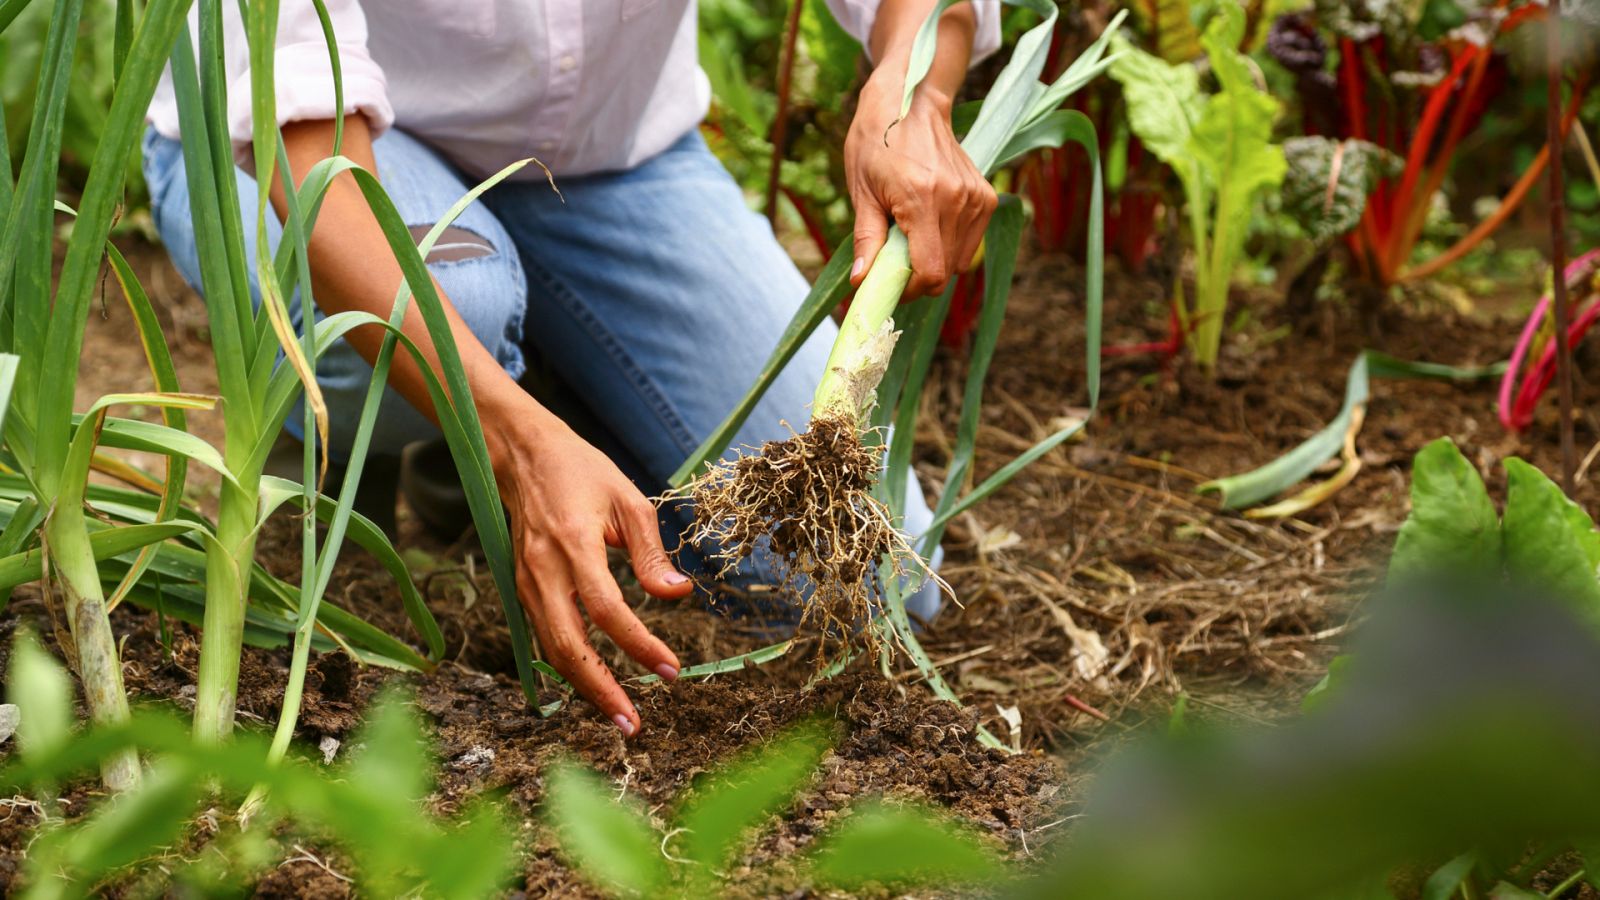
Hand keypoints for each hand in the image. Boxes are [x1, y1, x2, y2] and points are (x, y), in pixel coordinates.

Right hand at [486, 397, 692, 736]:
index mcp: (573, 544)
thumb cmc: (581, 471)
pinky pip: (543, 636)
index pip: (608, 609)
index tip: (670, 670)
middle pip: (568, 646)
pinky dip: (568, 665)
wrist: (523, 455)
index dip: (639, 645)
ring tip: (618, 715)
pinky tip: (594, 683)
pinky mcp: (520, 587)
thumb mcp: (628, 500)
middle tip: (633, 723)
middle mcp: (542, 570)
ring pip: (551, 649)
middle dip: (601, 690)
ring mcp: (525, 582)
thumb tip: (677, 594)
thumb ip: (650, 552)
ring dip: (584, 686)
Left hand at [845, 66, 996, 299]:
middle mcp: (956, 201)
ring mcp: (976, 198)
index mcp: (923, 200)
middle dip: (918, 277)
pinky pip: (970, 243)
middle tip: (894, 259)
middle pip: (945, 272)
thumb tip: (862, 283)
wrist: (910, 102)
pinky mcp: (986, 197)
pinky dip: (950, 246)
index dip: (909, 290)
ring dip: (935, 260)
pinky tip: (930, 224)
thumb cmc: (876, 143)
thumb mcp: (862, 192)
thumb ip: (866, 240)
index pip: (930, 273)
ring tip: (911, 234)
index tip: (889, 284)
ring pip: (959, 261)